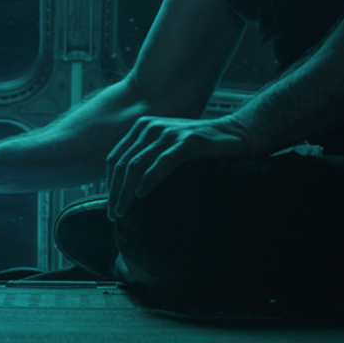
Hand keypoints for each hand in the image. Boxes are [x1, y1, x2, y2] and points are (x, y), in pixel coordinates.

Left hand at [106, 116, 254, 219]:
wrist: (234, 134)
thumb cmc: (201, 146)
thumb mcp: (168, 146)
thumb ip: (148, 157)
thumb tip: (128, 186)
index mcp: (142, 128)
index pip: (115, 158)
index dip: (108, 184)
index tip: (108, 205)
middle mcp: (151, 127)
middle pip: (122, 164)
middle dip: (114, 192)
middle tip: (113, 214)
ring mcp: (168, 133)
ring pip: (135, 166)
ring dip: (126, 192)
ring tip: (123, 211)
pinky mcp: (185, 142)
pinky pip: (160, 164)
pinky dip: (148, 181)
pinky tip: (142, 195)